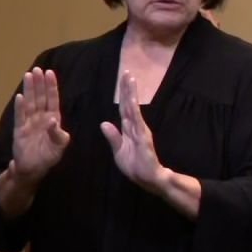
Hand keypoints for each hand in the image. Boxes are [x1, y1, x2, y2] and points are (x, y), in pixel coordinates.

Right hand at [9, 67, 69, 185]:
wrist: (33, 169)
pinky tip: (20, 96)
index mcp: (53, 119)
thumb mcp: (59, 146)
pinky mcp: (20, 130)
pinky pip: (20, 117)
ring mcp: (29, 123)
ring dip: (29, 90)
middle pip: (40, 97)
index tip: (50, 73)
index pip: (52, 100)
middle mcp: (41, 118)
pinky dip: (20, 107)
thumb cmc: (48, 156)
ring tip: (28, 76)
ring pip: (30, 103)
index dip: (51, 87)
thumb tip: (53, 120)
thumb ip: (58, 134)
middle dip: (39, 84)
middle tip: (37, 69)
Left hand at [100, 71, 165, 190]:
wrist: (148, 179)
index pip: (124, 108)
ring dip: (131, 94)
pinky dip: (134, 111)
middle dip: (127, 88)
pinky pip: (137, 122)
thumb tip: (104, 123)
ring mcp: (140, 131)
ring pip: (134, 109)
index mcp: (129, 129)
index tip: (122, 80)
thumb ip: (113, 137)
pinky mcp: (143, 138)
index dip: (123, 94)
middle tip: (126, 72)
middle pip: (129, 104)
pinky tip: (132, 101)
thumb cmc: (135, 166)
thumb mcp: (119, 151)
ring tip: (130, 80)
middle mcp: (136, 126)